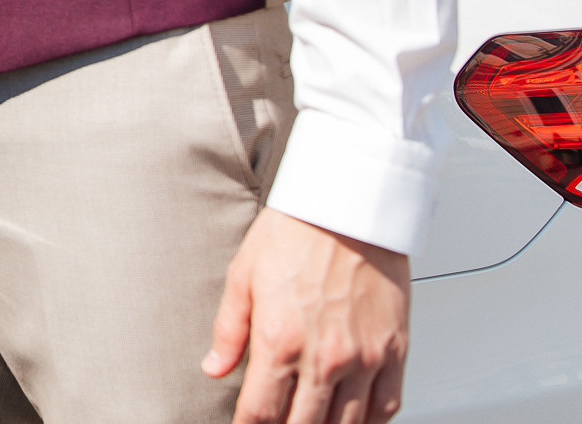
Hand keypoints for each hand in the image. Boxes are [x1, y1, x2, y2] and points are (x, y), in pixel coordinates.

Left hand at [205, 208, 409, 423]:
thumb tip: (213, 369)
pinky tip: (351, 421)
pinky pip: (386, 408)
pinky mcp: (395, 351)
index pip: (260, 413)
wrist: (348, 206)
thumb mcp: (243, 277)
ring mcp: (364, 358)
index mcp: (280, 340)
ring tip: (307, 423)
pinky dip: (369, 423)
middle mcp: (325, 357)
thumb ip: (228, 331)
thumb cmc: (295, 233)